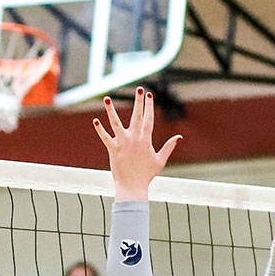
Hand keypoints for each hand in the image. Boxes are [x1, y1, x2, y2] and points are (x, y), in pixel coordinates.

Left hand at [93, 87, 182, 201]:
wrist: (133, 187)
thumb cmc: (146, 175)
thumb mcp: (160, 160)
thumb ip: (169, 147)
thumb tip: (179, 137)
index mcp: (146, 140)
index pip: (148, 119)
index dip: (149, 106)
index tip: (149, 95)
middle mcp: (134, 139)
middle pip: (136, 116)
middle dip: (138, 102)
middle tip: (139, 89)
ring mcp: (123, 143)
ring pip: (116, 123)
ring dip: (110, 110)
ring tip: (107, 98)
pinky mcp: (113, 150)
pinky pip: (105, 138)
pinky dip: (100, 130)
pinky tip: (95, 121)